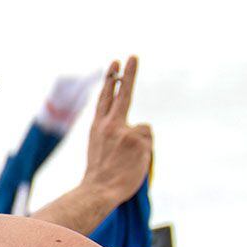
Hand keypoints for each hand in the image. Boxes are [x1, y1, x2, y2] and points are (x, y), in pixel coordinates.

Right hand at [80, 56, 153, 204]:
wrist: (98, 189)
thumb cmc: (101, 175)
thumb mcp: (102, 149)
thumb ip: (118, 133)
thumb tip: (139, 128)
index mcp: (97, 127)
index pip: (105, 98)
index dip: (110, 80)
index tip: (115, 64)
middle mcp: (110, 124)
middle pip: (123, 93)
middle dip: (128, 74)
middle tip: (133, 56)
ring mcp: (124, 129)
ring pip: (143, 130)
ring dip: (140, 145)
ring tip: (127, 162)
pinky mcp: (138, 138)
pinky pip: (148, 141)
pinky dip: (145, 152)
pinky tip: (134, 162)